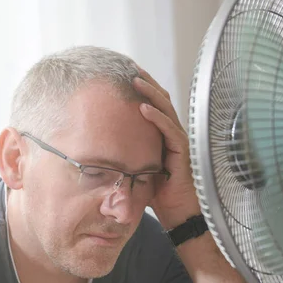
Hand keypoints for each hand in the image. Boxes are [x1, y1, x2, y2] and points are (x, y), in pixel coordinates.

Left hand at [133, 69, 200, 228]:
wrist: (177, 214)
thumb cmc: (159, 194)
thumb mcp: (138, 170)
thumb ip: (127, 157)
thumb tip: (100, 151)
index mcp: (163, 137)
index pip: (155, 106)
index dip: (143, 90)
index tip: (125, 76)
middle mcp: (173, 136)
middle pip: (162, 101)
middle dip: (147, 83)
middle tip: (129, 68)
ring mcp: (179, 142)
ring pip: (167, 110)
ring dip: (151, 94)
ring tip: (135, 80)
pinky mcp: (182, 152)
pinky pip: (169, 130)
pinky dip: (157, 118)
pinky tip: (143, 108)